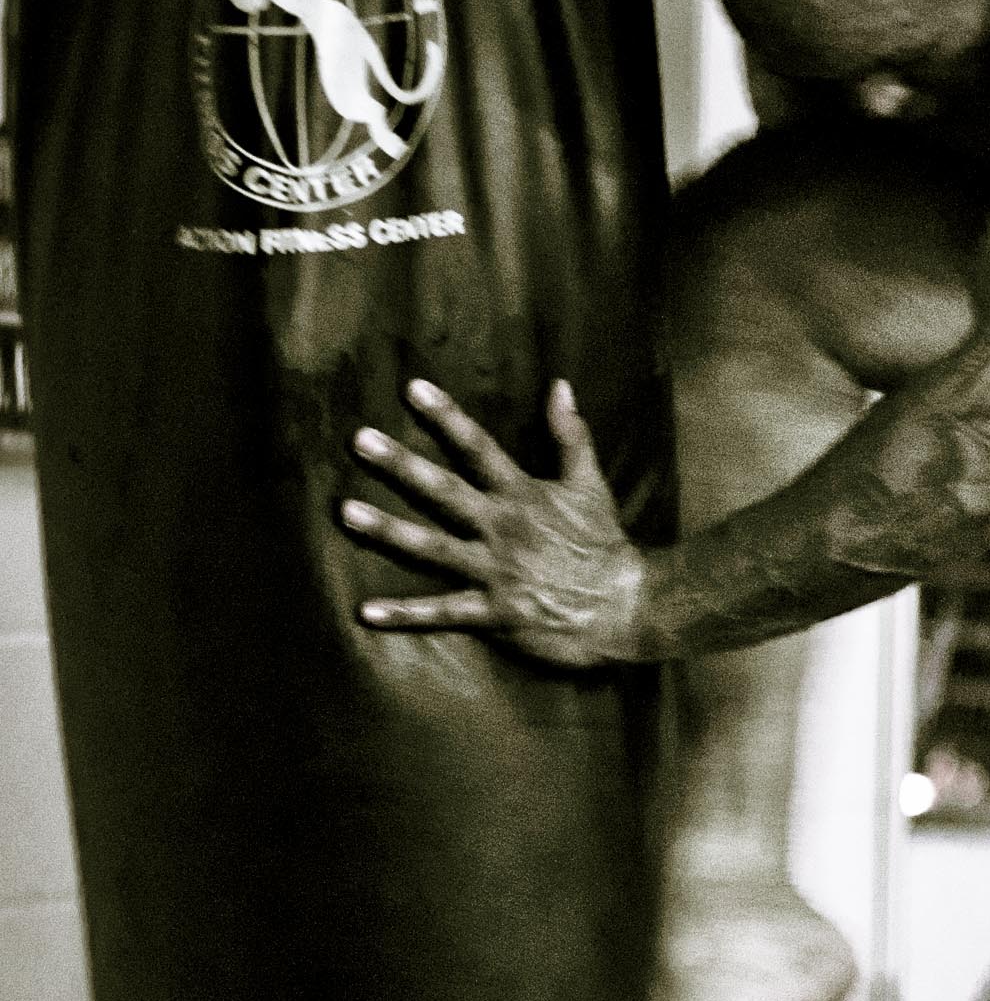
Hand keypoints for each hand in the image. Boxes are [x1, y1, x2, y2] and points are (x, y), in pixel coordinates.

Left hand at [342, 379, 652, 667]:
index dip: (446, 418)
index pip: (479, 449)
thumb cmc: (607, 546)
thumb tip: (559, 386)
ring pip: (432, 548)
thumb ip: (570, 436)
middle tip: (361, 441)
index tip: (412, 389)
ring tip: (347, 513)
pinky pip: (442, 613)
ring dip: (388, 531)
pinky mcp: (494, 613)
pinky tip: (365, 612)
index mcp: (524, 496)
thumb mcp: (590, 485)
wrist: (631, 607)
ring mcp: (496, 572)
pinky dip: (404, 614)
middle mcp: (503, 529)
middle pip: (444, 493)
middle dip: (401, 466)